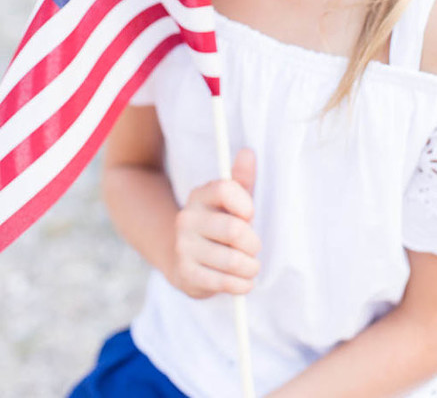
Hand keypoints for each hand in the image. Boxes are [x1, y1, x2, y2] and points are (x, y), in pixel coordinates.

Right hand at [171, 148, 260, 298]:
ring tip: (251, 267)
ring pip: (233, 260)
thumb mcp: (230, 201)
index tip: (249, 215)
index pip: (226, 189)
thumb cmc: (218, 225)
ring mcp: (183, 246)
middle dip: (253, 243)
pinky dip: (241, 285)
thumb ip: (241, 179)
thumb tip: (248, 152)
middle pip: (235, 230)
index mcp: (200, 195)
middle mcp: (187, 218)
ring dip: (251, 267)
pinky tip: (243, 281)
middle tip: (254, 248)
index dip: (245, 204)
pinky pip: (224, 282)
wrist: (181, 257)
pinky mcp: (185, 273)